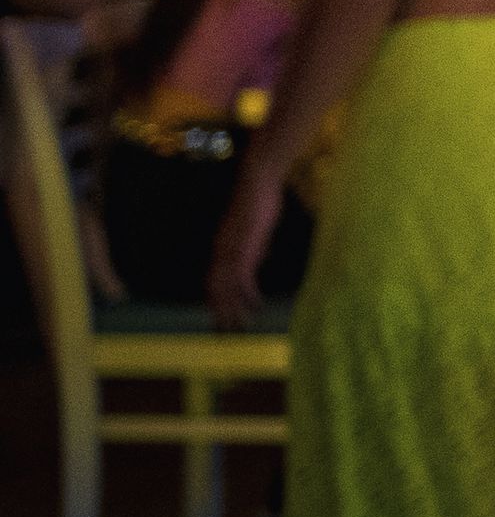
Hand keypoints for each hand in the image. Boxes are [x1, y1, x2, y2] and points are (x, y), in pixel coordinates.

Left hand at [207, 169, 284, 329]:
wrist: (257, 183)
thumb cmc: (259, 200)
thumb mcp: (256, 229)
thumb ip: (255, 245)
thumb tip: (259, 258)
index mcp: (222, 248)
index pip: (214, 280)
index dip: (216, 300)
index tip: (222, 317)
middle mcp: (221, 253)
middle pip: (215, 290)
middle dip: (220, 313)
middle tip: (226, 333)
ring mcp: (231, 252)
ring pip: (227, 289)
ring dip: (233, 310)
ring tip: (241, 327)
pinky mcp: (244, 250)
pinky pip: (243, 280)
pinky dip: (248, 296)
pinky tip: (257, 306)